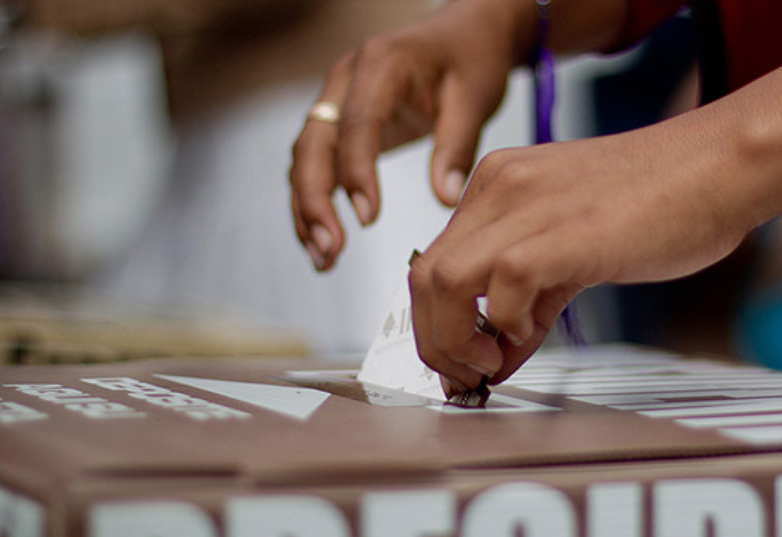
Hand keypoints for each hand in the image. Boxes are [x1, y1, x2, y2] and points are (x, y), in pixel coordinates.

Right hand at [289, 1, 523, 270]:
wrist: (464, 32)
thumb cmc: (471, 58)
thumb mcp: (475, 97)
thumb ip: (457, 146)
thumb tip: (445, 200)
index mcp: (380, 65)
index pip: (356, 123)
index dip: (356, 172)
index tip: (367, 217)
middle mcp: (345, 79)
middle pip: (313, 144)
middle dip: (314, 201)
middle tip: (330, 250)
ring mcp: (335, 100)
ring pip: (306, 159)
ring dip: (308, 209)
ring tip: (325, 258)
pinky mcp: (338, 122)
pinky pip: (317, 165)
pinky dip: (317, 203)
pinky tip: (325, 241)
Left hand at [408, 105, 762, 389]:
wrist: (720, 166)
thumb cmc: (663, 203)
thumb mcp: (576, 248)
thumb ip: (531, 300)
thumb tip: (499, 354)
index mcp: (498, 184)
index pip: (434, 261)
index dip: (438, 324)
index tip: (463, 363)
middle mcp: (500, 187)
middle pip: (422, 275)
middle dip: (434, 342)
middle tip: (467, 376)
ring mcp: (527, 206)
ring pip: (440, 282)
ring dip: (456, 340)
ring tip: (492, 363)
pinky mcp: (562, 232)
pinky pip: (500, 288)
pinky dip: (506, 326)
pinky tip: (535, 334)